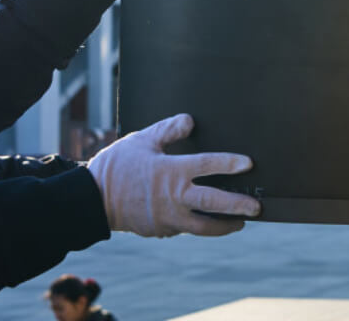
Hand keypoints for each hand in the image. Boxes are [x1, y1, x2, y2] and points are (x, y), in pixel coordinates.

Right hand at [87, 113, 259, 237]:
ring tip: (240, 222)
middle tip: (256, 207)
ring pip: (204, 226)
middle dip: (238, 205)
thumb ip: (168, 130)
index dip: (230, 164)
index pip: (208, 165)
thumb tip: (190, 120)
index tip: (248, 164)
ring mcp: (169, 218)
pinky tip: (208, 221)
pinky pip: (185, 228)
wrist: (92, 200)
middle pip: (214, 203)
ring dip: (224, 225)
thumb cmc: (117, 167)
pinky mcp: (162, 230)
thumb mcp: (142, 140)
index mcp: (171, 171)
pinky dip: (199, 225)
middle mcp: (174, 197)